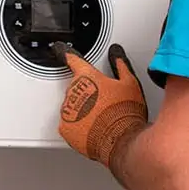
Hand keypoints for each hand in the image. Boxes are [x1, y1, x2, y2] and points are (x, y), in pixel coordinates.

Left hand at [55, 42, 148, 167]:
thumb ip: (120, 64)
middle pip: (75, 86)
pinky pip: (69, 124)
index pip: (73, 60)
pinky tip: (93, 128)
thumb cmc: (125, 112)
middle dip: (86, 92)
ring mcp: (67, 110)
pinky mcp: (65, 128)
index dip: (65, 53)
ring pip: (71, 105)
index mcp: (87, 77)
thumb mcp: (129, 83)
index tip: (58, 49)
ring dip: (82, 109)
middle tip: (104, 102)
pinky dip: (78, 126)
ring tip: (101, 118)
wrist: (121, 140)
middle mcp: (73, 91)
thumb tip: (116, 53)